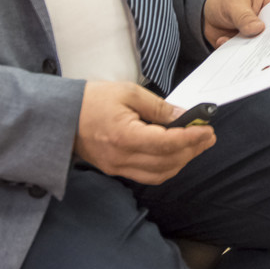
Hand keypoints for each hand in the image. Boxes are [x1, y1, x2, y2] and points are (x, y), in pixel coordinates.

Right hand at [72, 80, 214, 183]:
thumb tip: (184, 116)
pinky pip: (147, 176)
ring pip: (159, 174)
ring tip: (197, 144)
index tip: (208, 129)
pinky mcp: (115, 170)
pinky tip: (177, 153)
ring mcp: (117, 167)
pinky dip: (167, 167)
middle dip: (192, 149)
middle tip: (208, 136)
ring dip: (182, 160)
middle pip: (167, 162)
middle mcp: (121, 158)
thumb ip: (159, 107)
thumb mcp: (129, 93)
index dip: (191, 138)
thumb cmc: (93, 100)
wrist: (61, 117)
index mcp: (124, 136)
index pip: (166, 143)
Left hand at [202, 0, 269, 48]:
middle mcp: (267, 22)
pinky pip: (243, 54)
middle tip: (260, 47)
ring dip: (250, 51)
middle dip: (268, 43)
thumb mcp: (234, 3)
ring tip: (239, 48)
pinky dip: (235, 53)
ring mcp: (256, 35)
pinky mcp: (245, 46)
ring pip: (259, 47)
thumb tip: (258, 28)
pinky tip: (223, 41)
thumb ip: (245, 17)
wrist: (207, 11)